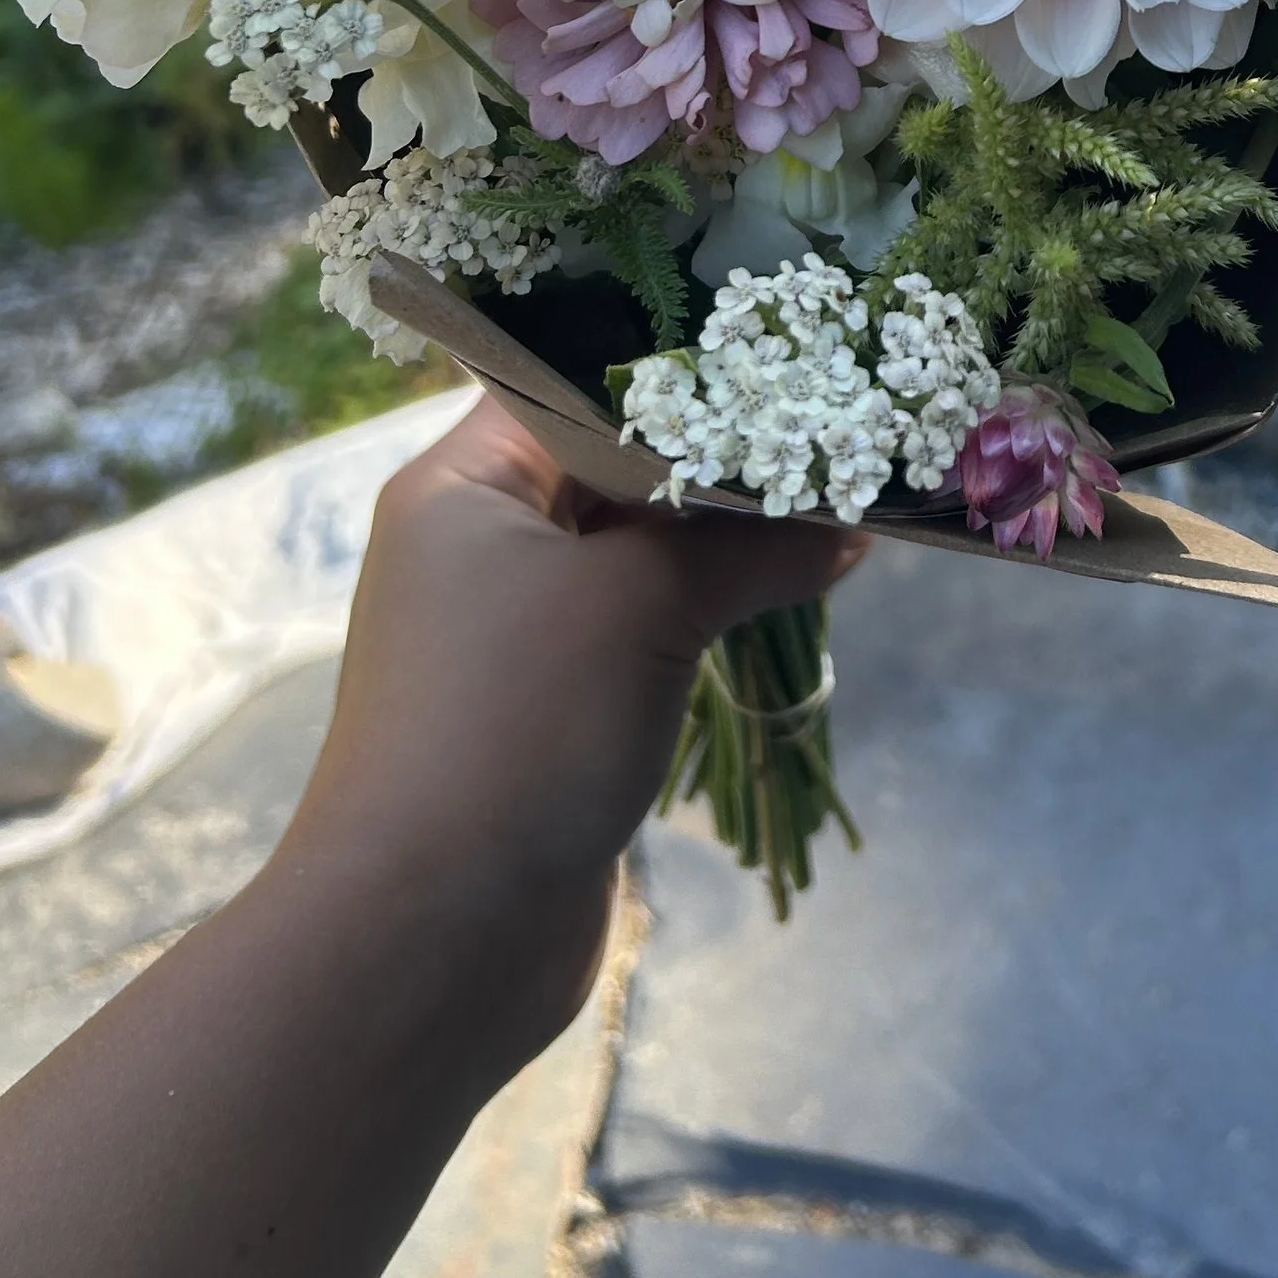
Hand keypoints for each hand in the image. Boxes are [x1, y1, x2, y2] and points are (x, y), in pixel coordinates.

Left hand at [272, 397, 863, 1054]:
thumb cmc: (513, 727)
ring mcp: (516, 630)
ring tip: (841, 493)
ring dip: (725, 534)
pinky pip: (642, 624)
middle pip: (615, 461)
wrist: (429, 938)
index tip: (787, 339)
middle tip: (838, 412)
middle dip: (722, 450)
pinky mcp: (553, 706)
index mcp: (464, 484)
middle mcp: (481, 540)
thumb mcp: (640, 605)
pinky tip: (796, 589)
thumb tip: (848, 522)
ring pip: (636, 548)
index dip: (679, 360)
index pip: (574, 376)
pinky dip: (708, 606)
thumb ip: (747, 544)